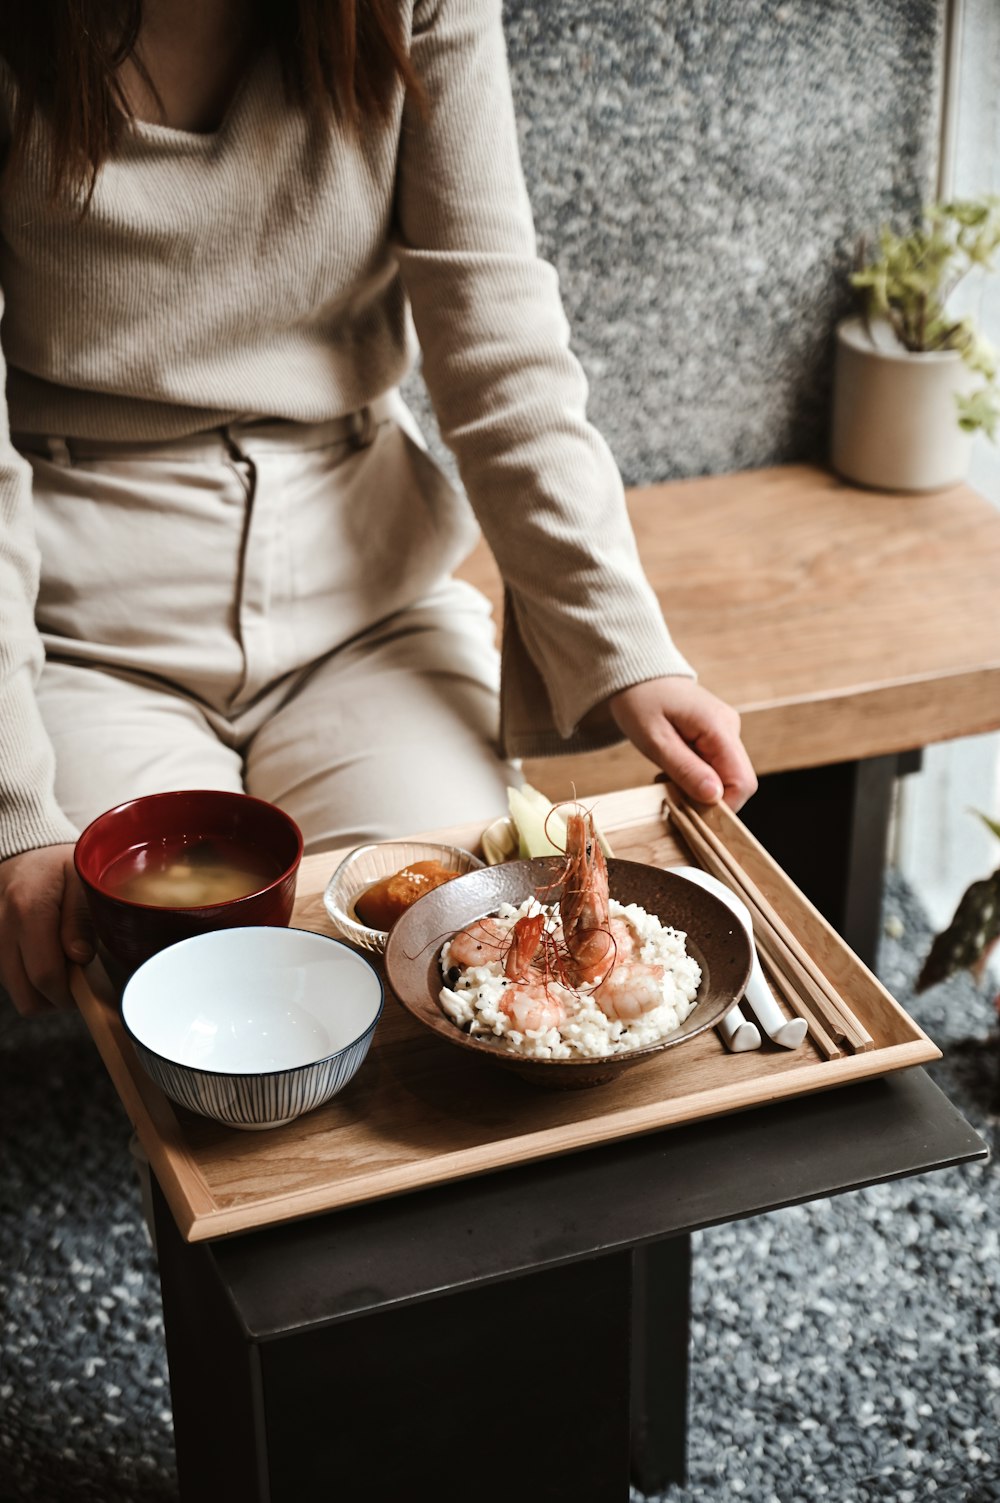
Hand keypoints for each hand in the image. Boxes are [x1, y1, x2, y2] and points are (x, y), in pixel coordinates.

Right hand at [0, 844, 93, 1015]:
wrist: (26, 859)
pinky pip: (10, 982)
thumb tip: (79, 957)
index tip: (89, 988)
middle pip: (27, 994)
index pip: (45, 974)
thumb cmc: (61, 869)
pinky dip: (30, 981)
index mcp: (28, 908)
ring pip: (17, 993)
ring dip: (43, 991)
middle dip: (58, 997)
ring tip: (65, 965)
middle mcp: (1, 927)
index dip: (70, 992)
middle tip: (80, 981)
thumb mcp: (82, 880)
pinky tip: (47, 960)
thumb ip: (82, 917)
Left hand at [608, 678, 757, 811]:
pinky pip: (716, 766)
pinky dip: (696, 776)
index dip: (722, 806)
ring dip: (699, 787)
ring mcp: (726, 731)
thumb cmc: (640, 703)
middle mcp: (730, 728)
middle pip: (738, 782)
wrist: (636, 675)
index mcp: (719, 727)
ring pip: (726, 777)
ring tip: (667, 774)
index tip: (689, 809)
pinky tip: (673, 766)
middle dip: (708, 797)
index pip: (742, 782)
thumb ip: (686, 769)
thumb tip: (715, 797)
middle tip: (671, 789)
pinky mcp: (718, 735)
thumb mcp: (655, 740)